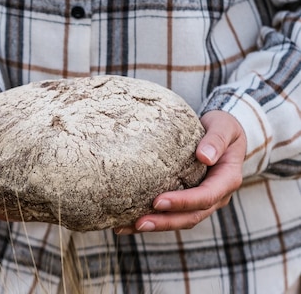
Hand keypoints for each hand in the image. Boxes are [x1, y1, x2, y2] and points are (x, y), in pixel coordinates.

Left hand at [115, 110, 246, 234]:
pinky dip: (152, 220)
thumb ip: (217, 139)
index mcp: (227, 180)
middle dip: (165, 222)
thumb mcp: (225, 126)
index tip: (158, 201)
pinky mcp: (188, 201)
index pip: (205, 197)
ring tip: (128, 227)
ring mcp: (202, 202)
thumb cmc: (222, 127)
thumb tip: (204, 156)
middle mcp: (217, 196)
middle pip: (191, 216)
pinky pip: (171, 214)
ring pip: (180, 220)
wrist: (222, 133)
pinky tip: (127, 223)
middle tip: (139, 223)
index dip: (183, 202)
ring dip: (156, 226)